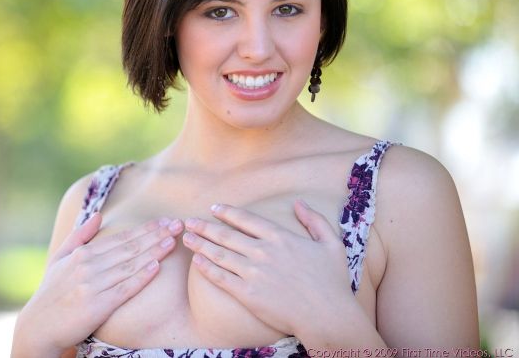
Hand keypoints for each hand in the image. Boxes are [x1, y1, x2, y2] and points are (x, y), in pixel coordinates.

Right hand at [17, 212, 182, 354]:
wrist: (38, 326)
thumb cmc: (51, 293)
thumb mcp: (60, 259)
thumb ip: (79, 236)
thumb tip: (98, 216)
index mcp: (82, 254)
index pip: (120, 238)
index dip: (145, 229)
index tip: (164, 221)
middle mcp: (88, 266)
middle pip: (129, 248)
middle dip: (155, 235)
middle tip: (177, 225)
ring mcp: (92, 285)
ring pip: (129, 265)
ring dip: (153, 252)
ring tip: (172, 242)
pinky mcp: (96, 306)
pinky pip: (124, 289)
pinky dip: (140, 277)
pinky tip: (156, 267)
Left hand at [181, 200, 350, 336]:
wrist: (328, 316)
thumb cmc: (333, 282)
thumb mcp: (332, 244)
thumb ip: (315, 221)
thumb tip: (299, 203)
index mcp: (280, 237)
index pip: (246, 219)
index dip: (227, 212)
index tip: (213, 208)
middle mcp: (263, 251)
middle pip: (226, 234)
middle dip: (204, 226)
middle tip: (188, 221)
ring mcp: (254, 273)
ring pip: (219, 254)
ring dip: (200, 244)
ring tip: (186, 238)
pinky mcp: (248, 294)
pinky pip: (221, 278)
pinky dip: (206, 268)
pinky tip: (196, 261)